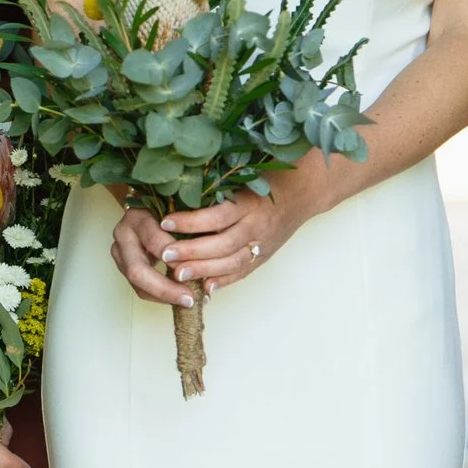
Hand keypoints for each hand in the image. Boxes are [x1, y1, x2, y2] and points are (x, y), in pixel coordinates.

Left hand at [110, 188, 300, 306]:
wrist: (301, 193)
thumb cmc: (265, 180)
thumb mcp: (242, 179)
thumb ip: (216, 191)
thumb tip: (178, 198)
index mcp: (249, 203)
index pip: (216, 216)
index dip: (190, 222)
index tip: (165, 223)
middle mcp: (257, 226)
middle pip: (222, 244)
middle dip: (192, 252)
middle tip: (165, 256)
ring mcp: (263, 244)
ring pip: (232, 262)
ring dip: (204, 270)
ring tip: (177, 275)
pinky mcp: (265, 256)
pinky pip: (243, 272)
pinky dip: (224, 281)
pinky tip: (204, 288)